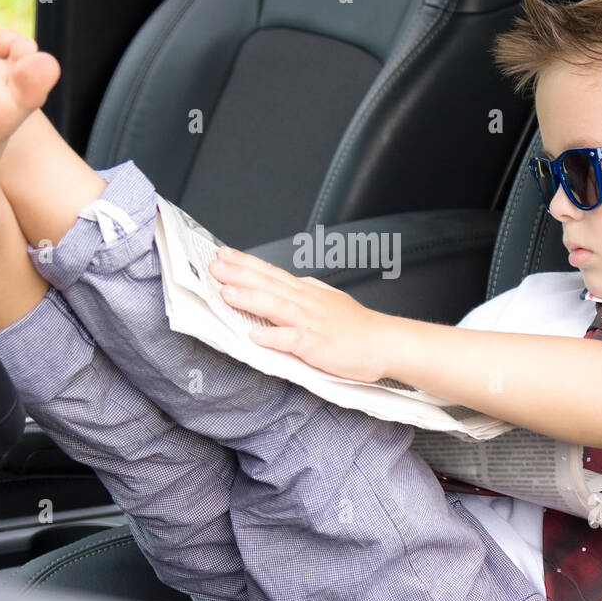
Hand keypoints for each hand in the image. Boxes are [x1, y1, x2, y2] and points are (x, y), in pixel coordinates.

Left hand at [208, 245, 391, 382]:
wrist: (386, 343)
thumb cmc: (358, 327)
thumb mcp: (330, 300)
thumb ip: (308, 291)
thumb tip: (289, 282)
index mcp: (307, 294)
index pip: (271, 273)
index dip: (246, 263)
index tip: (223, 254)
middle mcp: (307, 304)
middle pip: (269, 284)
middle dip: (240, 274)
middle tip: (215, 265)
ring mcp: (313, 323)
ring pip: (278, 307)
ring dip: (251, 298)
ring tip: (226, 292)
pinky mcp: (319, 346)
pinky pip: (294, 341)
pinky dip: (274, 338)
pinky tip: (255, 336)